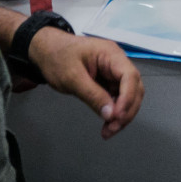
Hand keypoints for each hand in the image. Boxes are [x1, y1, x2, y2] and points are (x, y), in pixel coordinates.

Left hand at [27, 29, 143, 138]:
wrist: (46, 51)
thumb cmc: (57, 58)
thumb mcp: (72, 77)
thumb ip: (92, 95)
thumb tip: (110, 115)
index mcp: (111, 54)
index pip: (130, 76)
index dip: (128, 98)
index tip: (117, 116)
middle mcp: (116, 63)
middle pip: (134, 88)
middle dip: (127, 110)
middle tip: (113, 128)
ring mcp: (113, 72)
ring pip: (128, 96)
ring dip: (122, 114)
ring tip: (109, 130)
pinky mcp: (107, 82)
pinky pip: (117, 98)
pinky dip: (114, 112)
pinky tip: (107, 123)